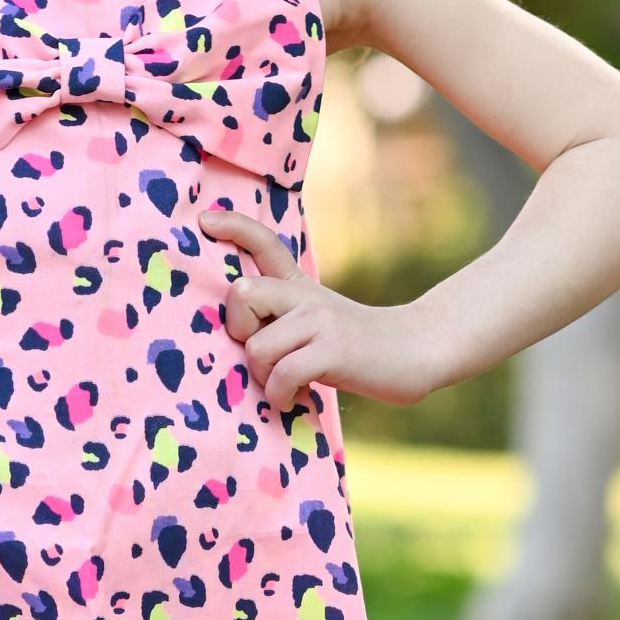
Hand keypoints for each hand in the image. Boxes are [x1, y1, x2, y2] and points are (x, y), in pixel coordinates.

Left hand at [199, 203, 443, 410]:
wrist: (415, 351)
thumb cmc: (357, 347)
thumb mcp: (319, 320)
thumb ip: (283, 318)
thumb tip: (238, 340)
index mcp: (300, 285)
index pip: (263, 243)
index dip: (232, 227)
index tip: (204, 221)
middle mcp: (306, 296)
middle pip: (242, 295)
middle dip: (239, 332)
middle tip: (262, 355)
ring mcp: (321, 321)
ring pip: (258, 348)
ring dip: (263, 378)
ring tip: (284, 386)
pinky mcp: (333, 350)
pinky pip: (282, 374)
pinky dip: (280, 396)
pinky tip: (294, 399)